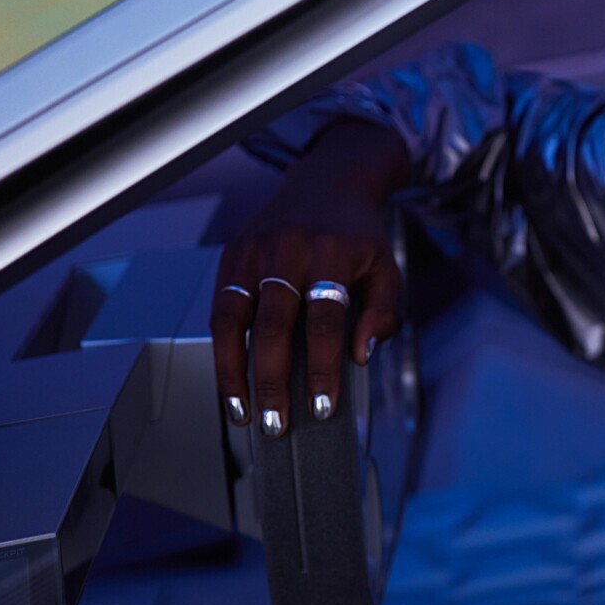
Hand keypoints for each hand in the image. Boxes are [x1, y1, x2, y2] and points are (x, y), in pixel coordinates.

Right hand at [210, 119, 409, 437]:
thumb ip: (382, 312)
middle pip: (273, 326)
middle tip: (275, 423)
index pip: (325, 322)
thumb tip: (359, 356)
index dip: (321, 368)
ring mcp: (253, 252)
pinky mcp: (231, 255)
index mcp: (331, 254)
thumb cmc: (357, 234)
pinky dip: (221, 349)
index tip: (322, 406)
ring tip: (241, 412)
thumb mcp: (385, 267)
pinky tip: (229, 378)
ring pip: (233, 320)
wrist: (328, 181)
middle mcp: (288, 251)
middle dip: (271, 381)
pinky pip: (219, 309)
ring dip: (232, 372)